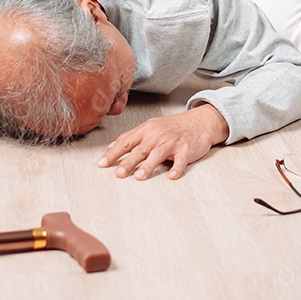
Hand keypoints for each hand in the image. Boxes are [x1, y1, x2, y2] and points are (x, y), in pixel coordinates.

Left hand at [96, 104, 229, 179]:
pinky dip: (177, 168)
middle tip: (118, 173)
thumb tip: (111, 147)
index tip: (101, 163)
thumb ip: (131, 137)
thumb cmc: (173, 127)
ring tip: (140, 177)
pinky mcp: (186, 150)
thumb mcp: (150, 127)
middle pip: (140, 150)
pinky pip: (181, 160)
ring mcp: (172, 142)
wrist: (198, 122)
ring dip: (149, 166)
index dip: (113, 153)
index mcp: (146, 131)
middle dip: (128, 162)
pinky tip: (172, 175)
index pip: (126, 142)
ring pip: (158, 154)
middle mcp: (157, 136)